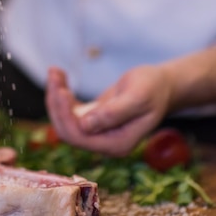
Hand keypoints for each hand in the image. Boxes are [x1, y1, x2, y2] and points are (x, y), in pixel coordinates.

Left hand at [46, 65, 171, 155]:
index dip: (65, 116)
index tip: (61, 90)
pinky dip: (62, 94)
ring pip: (66, 121)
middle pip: (68, 131)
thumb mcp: (137, 97)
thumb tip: (84, 125)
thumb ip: (113, 113)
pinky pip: (70, 112)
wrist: (161, 85)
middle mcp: (104, 143)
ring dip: (56, 97)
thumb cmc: (153, 88)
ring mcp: (97, 132)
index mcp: (116, 144)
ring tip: (55, 71)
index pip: (79, 138)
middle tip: (54, 75)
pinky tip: (60, 75)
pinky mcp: (92, 120)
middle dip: (56, 104)